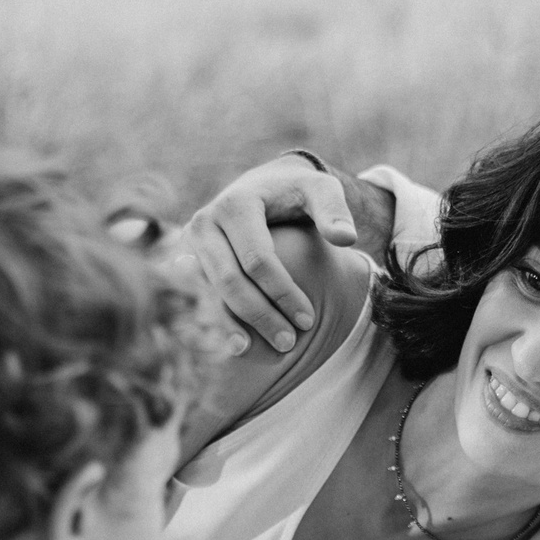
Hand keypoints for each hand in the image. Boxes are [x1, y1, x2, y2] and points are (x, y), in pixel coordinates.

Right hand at [182, 155, 358, 353]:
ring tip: (272, 354)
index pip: (257, 259)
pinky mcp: (193, 260)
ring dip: (239, 327)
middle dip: (261, 316)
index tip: (308, 320)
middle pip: (230, 280)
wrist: (265, 184)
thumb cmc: (297, 191)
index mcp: (236, 204)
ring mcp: (193, 244)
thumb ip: (334, 210)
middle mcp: (205, 222)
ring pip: (214, 293)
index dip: (282, 293)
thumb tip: (346, 238)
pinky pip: (208, 297)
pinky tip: (243, 346)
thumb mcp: (321, 189)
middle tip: (290, 344)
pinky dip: (225, 322)